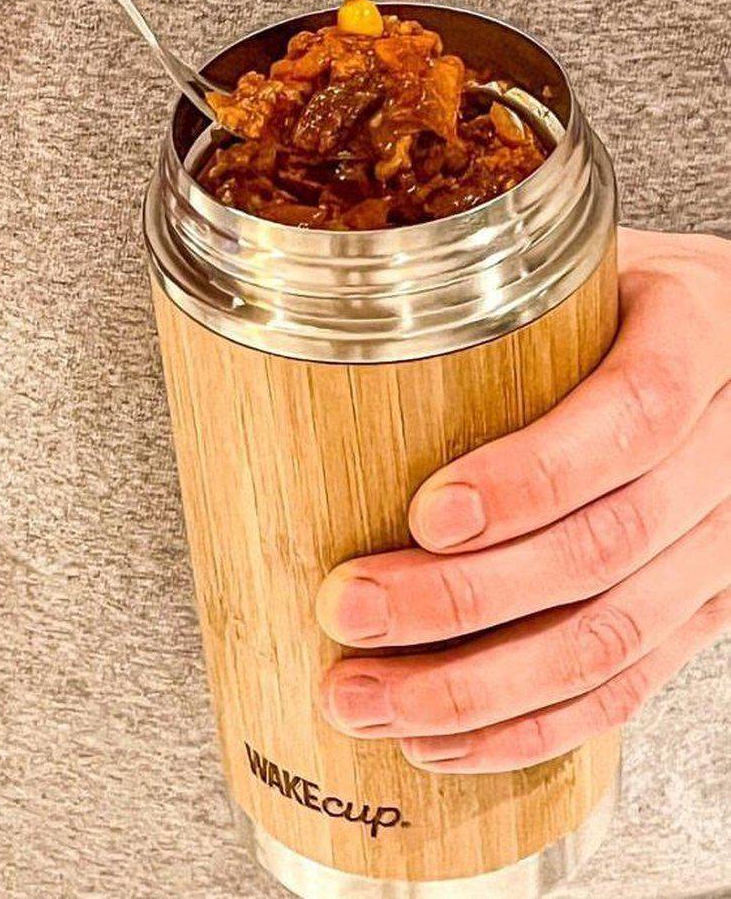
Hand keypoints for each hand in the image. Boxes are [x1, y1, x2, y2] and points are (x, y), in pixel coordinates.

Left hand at [316, 227, 729, 772]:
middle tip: (350, 611)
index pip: (631, 415)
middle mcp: (728, 444)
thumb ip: (489, 304)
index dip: (532, 477)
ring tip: (366, 697)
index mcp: (698, 333)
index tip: (429, 514)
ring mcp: (722, 538)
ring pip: (611, 637)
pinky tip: (443, 737)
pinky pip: (628, 685)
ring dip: (476, 685)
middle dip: (464, 599)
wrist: (716, 343)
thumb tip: (322, 344)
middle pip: (606, 543)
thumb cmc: (614, 302)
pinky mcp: (702, 608)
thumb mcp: (574, 274)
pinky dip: (528, 725)